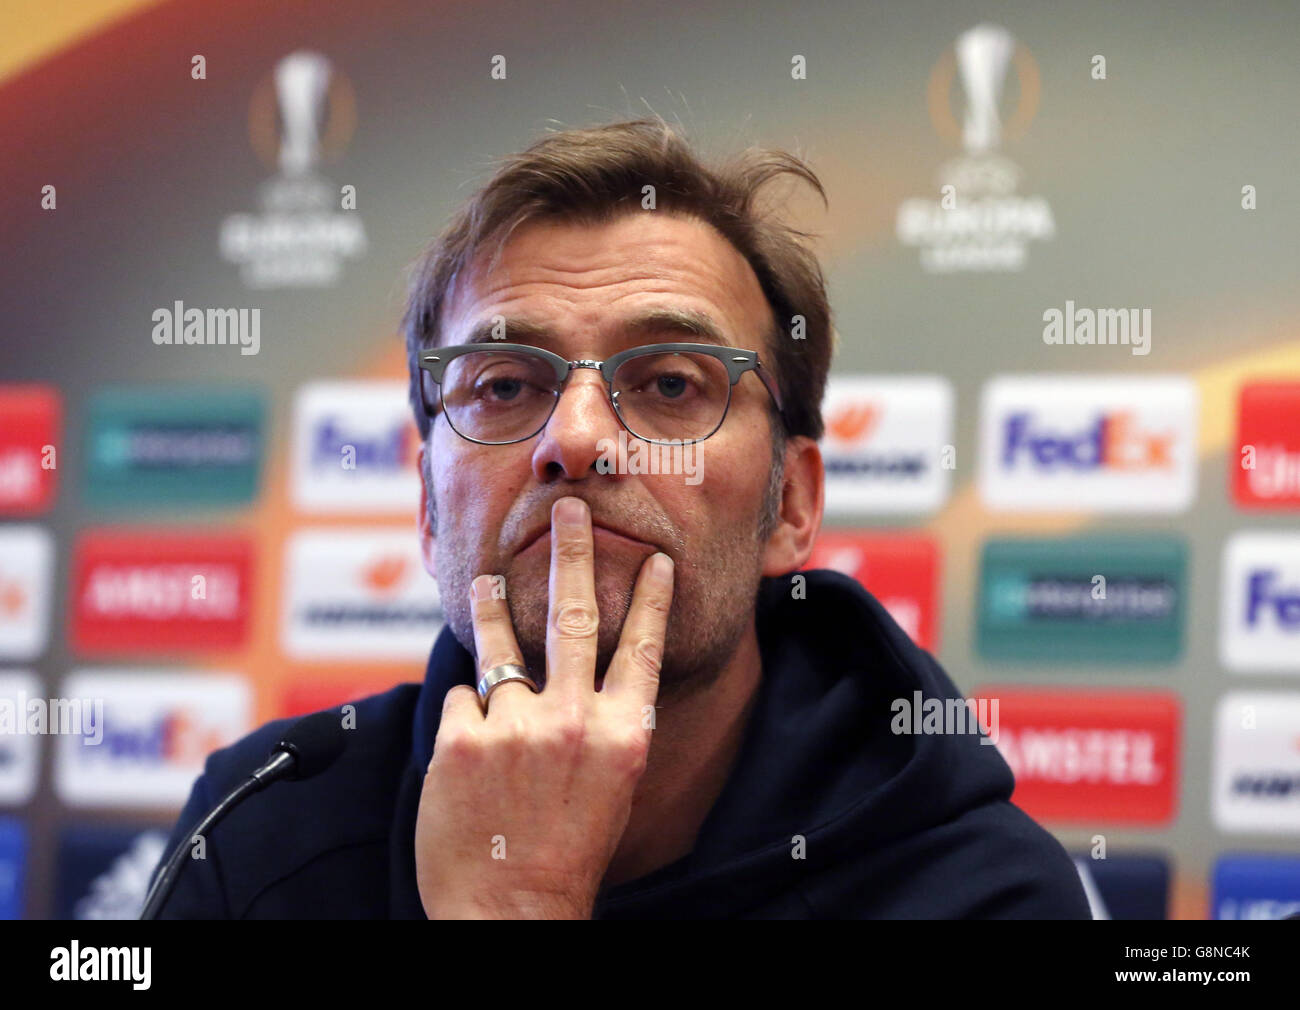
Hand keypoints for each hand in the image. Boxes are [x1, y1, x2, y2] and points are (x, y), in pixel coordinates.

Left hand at [414, 495, 674, 918]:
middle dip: (574, 553)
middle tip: (568, 510)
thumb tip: (588, 674)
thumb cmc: (568, 851)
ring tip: (488, 579)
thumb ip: (602, 725)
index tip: (657, 560)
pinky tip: (471, 750)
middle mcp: (574, 721)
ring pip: (504, 645)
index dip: (653, 600)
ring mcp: (516, 727)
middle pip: (577, 617)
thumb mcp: (611, 785)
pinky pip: (464, 700)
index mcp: (622, 735)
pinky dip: (468, 714)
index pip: (644, 649)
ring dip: (496, 605)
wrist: (512, 909)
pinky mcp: (462, 739)